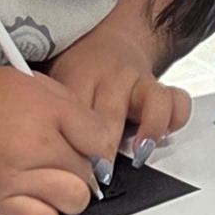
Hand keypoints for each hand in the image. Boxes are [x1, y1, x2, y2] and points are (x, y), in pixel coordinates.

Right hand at [0, 67, 121, 214]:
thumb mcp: (25, 81)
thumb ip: (64, 102)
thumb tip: (92, 132)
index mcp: (45, 110)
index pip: (100, 136)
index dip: (96, 142)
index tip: (86, 144)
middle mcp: (35, 145)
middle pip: (89, 170)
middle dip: (83, 168)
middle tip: (64, 162)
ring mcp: (18, 178)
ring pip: (74, 200)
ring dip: (70, 195)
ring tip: (55, 184)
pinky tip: (37, 200)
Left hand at [44, 0, 191, 171]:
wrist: (108, 41)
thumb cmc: (79, 73)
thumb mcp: (55, 84)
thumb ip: (49, 116)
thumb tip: (37, 160)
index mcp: (79, 76)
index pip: (75, 112)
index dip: (74, 144)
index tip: (73, 170)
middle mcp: (112, 78)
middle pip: (111, 113)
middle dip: (106, 148)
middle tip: (101, 174)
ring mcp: (140, 81)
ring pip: (153, 102)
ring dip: (148, 130)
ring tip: (140, 154)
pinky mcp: (161, 88)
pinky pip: (177, 102)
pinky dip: (175, 119)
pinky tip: (163, 136)